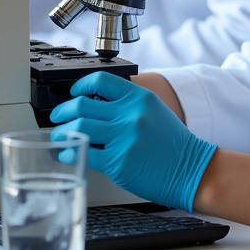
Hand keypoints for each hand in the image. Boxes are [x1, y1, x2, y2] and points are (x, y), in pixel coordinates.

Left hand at [49, 71, 216, 211]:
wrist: (191, 169)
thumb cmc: (173, 144)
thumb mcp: (154, 110)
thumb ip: (128, 103)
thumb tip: (96, 103)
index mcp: (139, 98)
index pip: (100, 80)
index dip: (79, 86)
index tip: (73, 93)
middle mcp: (131, 114)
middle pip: (82, 104)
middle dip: (63, 110)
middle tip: (58, 116)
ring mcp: (124, 137)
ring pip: (79, 126)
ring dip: (61, 131)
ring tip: (59, 135)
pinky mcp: (118, 161)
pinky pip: (84, 152)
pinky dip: (70, 151)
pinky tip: (68, 153)